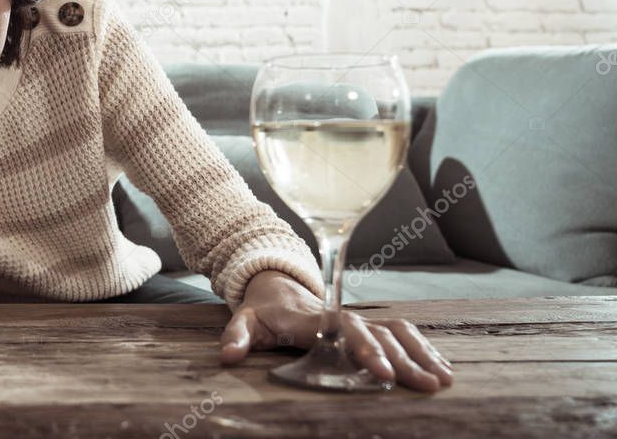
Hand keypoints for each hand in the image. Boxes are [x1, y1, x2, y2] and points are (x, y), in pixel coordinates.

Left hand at [218, 270, 454, 392]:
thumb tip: (228, 356)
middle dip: (403, 360)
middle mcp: (342, 319)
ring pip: (396, 332)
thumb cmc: (262, 309)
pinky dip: (423, 347)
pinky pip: (401, 332)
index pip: (345, 332)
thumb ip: (237, 336)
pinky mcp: (368, 327)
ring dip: (420, 354)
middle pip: (379, 334)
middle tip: (426, 385)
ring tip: (443, 379)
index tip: (382, 373)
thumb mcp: (245, 319)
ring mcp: (358, 321)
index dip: (365, 350)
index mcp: (315, 320)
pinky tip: (441, 367)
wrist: (276, 285)